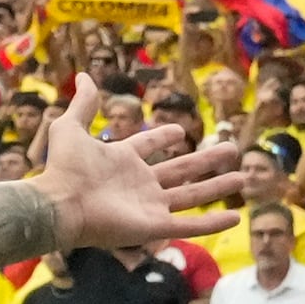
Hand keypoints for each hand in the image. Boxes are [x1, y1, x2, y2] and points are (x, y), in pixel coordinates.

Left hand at [34, 74, 242, 244]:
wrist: (61, 203)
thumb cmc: (63, 168)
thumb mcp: (71, 128)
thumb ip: (83, 104)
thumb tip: (85, 76)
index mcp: (121, 161)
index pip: (147, 146)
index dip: (162, 138)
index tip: (180, 131)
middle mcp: (139, 184)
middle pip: (180, 170)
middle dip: (206, 160)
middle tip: (231, 149)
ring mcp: (149, 206)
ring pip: (192, 196)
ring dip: (217, 187)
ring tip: (243, 176)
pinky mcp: (154, 227)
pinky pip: (190, 226)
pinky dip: (213, 223)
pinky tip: (236, 218)